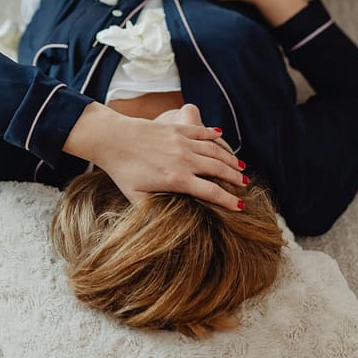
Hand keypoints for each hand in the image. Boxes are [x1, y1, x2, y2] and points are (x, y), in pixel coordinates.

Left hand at [64, 101, 246, 212]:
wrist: (112, 138)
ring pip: (214, 150)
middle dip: (235, 178)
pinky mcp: (176, 129)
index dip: (228, 200)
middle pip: (218, 169)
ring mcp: (181, 141)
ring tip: (240, 167)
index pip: (210, 191)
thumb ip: (152, 211)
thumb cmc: (122, 171)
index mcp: (176, 179)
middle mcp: (183, 159)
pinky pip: (201, 132)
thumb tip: (164, 228)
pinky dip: (214, 136)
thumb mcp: (136, 198)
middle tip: (246, 185)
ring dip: (229, 159)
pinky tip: (222, 139)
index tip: (240, 207)